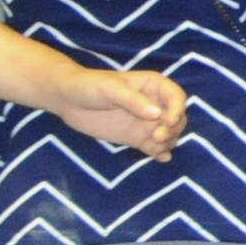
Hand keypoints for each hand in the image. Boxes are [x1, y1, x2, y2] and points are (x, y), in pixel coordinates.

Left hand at [50, 66, 184, 162]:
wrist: (68, 100)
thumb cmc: (91, 86)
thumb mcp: (111, 89)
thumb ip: (133, 101)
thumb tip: (157, 115)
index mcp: (153, 86)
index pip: (176, 97)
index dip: (177, 109)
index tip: (168, 122)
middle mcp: (155, 104)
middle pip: (177, 118)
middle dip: (172, 129)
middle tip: (157, 137)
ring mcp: (147, 123)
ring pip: (169, 133)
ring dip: (168, 141)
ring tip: (155, 147)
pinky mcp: (137, 138)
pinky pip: (154, 146)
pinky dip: (160, 152)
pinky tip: (161, 158)